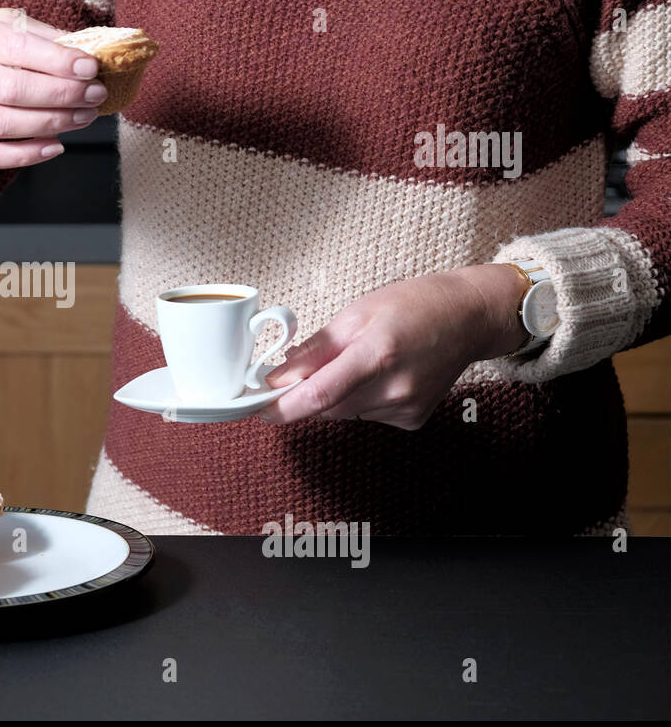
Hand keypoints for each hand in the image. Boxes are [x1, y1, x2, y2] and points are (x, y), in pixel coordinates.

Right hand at [0, 8, 107, 169]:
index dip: (56, 60)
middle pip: (14, 90)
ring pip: (5, 125)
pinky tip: (55, 145)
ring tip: (84, 116)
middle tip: (95, 94)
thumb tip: (80, 46)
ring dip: (53, 123)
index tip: (89, 66)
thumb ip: (32, 32)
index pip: (15, 48)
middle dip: (62, 94)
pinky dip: (26, 155)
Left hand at [258, 265, 528, 429]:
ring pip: (344, 413)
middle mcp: (394, 389)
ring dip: (337, 394)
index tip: (258, 409)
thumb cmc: (413, 305)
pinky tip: (381, 375)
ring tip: (361, 360)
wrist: (467, 318)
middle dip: (308, 393)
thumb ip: (314, 351)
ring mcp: (406, 408)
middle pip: (327, 407)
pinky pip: (366, 415)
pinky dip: (360, 399)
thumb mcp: (356, 314)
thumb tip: (278, 377)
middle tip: (313, 366)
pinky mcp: (412, 420)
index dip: (282, 408)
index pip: (319, 395)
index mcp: (376, 355)